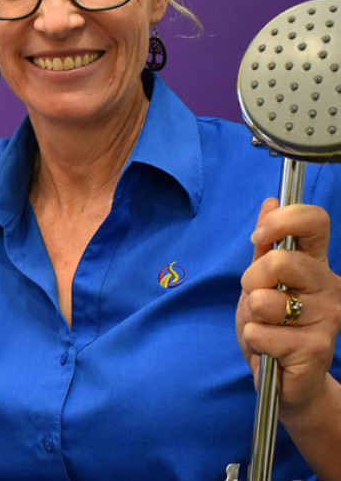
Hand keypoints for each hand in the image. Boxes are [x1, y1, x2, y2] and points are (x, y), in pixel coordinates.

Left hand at [236, 198, 340, 414]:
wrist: (285, 381)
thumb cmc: (272, 327)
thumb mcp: (260, 281)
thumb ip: (265, 245)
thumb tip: (271, 202)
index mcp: (316, 265)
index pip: (315, 222)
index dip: (284, 221)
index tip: (259, 236)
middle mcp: (330, 288)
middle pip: (280, 262)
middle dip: (252, 280)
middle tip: (257, 299)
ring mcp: (328, 318)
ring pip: (266, 300)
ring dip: (252, 315)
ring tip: (265, 327)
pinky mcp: (317, 349)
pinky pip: (261, 334)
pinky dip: (253, 340)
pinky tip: (269, 349)